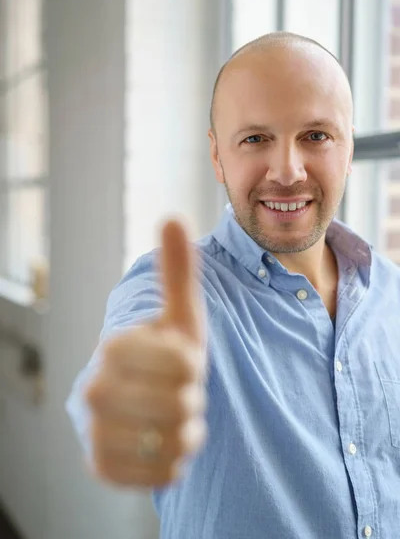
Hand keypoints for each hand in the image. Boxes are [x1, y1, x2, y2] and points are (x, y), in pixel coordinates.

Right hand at [85, 219, 207, 488]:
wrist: (144, 401)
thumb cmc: (168, 354)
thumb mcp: (181, 314)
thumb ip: (178, 271)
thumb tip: (173, 219)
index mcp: (114, 347)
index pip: (181, 363)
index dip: (193, 365)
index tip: (182, 361)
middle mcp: (94, 389)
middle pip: (179, 404)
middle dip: (192, 399)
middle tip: (180, 392)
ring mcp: (95, 431)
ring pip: (172, 442)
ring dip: (186, 432)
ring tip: (174, 418)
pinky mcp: (101, 466)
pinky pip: (160, 475)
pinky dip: (174, 463)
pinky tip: (162, 444)